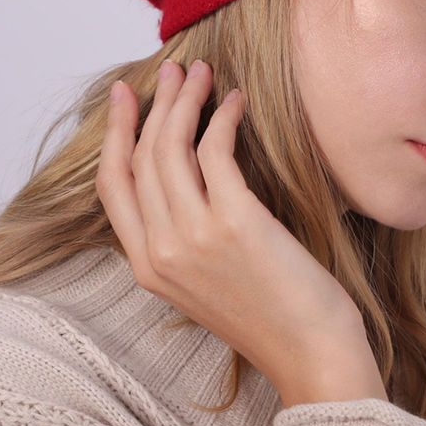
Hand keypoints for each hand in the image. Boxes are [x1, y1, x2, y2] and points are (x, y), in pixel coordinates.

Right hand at [95, 59, 370, 399]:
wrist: (312, 354)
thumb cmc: (273, 316)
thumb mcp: (207, 284)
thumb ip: (185, 241)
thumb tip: (191, 183)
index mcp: (147, 267)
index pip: (112, 185)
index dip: (114, 134)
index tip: (125, 98)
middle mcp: (161, 250)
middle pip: (140, 156)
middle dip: (153, 104)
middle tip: (174, 71)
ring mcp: (193, 236)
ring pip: (170, 146)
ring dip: (186, 100)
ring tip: (205, 74)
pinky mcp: (234, 221)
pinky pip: (215, 150)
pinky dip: (223, 117)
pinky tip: (237, 101)